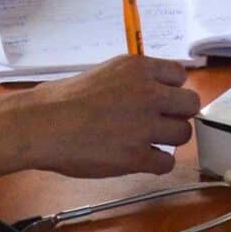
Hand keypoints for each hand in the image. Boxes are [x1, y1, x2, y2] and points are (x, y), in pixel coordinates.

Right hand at [6, 55, 200, 178]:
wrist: (40, 124)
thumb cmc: (62, 98)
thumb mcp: (105, 72)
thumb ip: (134, 79)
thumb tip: (157, 90)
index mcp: (138, 68)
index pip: (180, 76)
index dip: (171, 89)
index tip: (159, 99)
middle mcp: (148, 94)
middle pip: (190, 104)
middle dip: (176, 114)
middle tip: (158, 122)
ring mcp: (144, 126)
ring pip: (183, 134)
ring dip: (168, 139)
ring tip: (145, 142)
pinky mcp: (137, 156)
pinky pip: (168, 163)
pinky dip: (157, 164)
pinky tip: (141, 160)